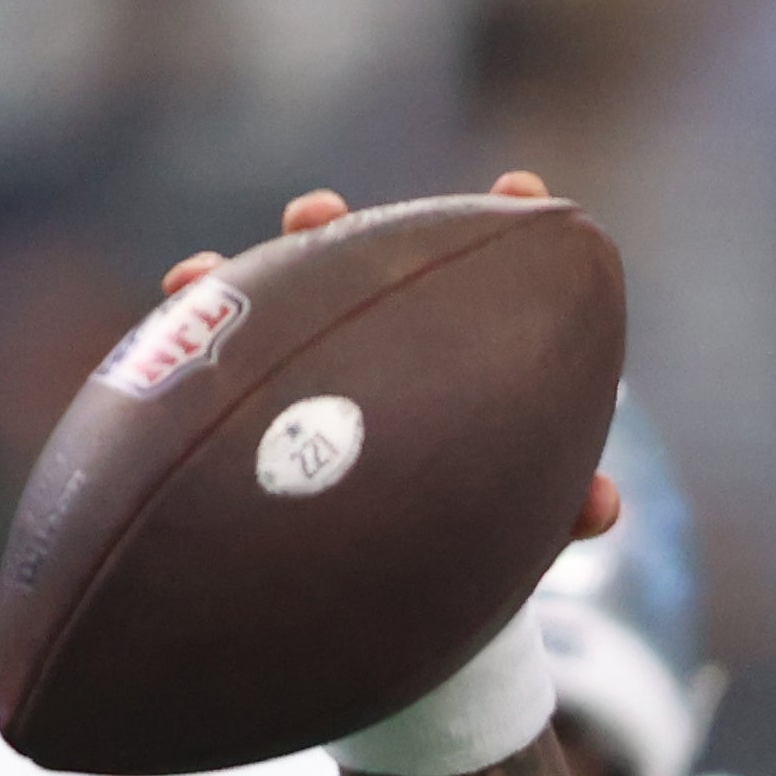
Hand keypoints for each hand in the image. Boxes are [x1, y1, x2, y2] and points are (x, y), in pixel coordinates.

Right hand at [171, 169, 620, 543]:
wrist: (394, 588)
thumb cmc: (468, 534)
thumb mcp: (516, 523)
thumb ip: (559, 511)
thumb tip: (602, 507)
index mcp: (445, 352)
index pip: (471, 273)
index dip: (498, 222)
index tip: (521, 187)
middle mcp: (371, 342)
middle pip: (351, 269)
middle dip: (332, 231)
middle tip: (314, 212)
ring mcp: (303, 366)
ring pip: (270, 306)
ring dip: (239, 278)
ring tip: (204, 272)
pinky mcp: (245, 406)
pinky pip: (205, 366)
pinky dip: (185, 334)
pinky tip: (174, 301)